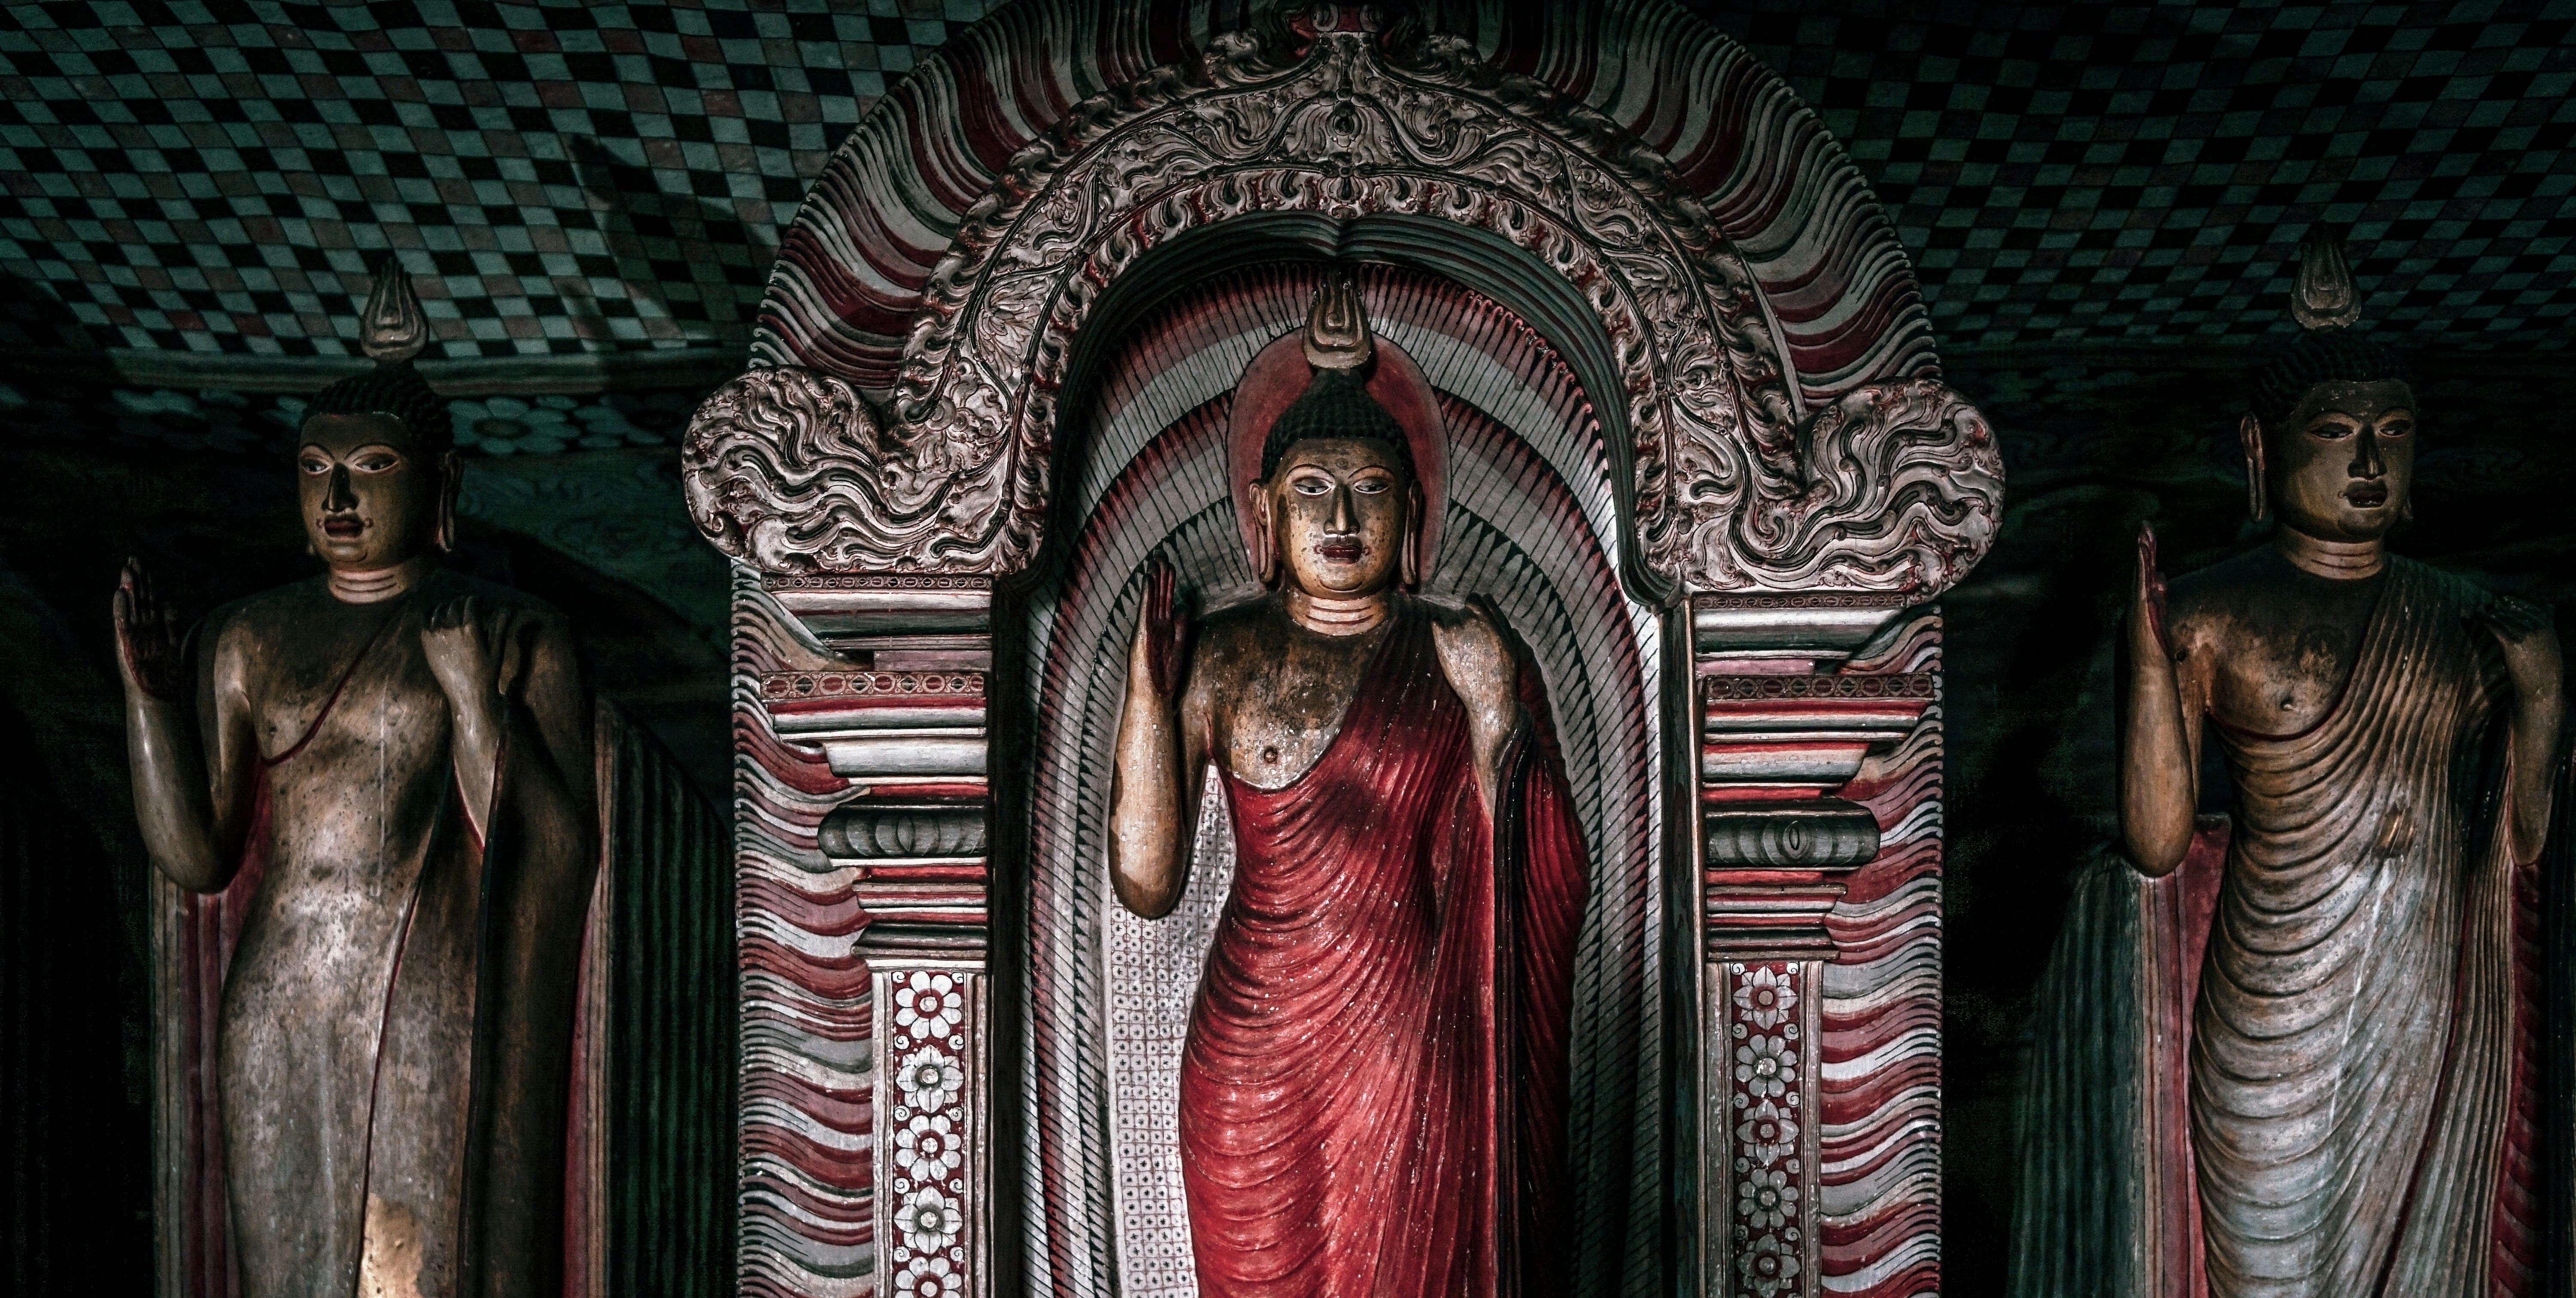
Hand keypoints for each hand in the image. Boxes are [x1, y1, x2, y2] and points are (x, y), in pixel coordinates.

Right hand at [113, 557, 184, 700]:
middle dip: (136, 579)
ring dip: (128, 588)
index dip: (147, 583)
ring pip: (130, 607)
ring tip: (126, 569)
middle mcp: (141, 629)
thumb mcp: (172, 644)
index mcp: (152, 628)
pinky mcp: (125, 646)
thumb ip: (171, 624)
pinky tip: (119, 594)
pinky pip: (122, 624)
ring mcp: (132, 637)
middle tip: (132, 558)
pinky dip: (121, 609)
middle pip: (139, 599)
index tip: (144, 565)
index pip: (149, 600)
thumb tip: (170, 603)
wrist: (157, 698)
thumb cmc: (164, 675)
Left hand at [420, 594, 524, 724]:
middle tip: (467, 605)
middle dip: (462, 602)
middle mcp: (451, 629)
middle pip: (454, 605)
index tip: (478, 601)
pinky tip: (436, 615)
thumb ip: (500, 627)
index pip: (470, 603)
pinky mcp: (426, 643)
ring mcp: (436, 635)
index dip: (475, 600)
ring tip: (452, 609)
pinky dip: (430, 614)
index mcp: (470, 629)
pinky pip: (425, 620)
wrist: (466, 694)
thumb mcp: (497, 650)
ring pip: (438, 610)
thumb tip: (506, 608)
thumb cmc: (486, 673)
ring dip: (446, 607)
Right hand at [1132, 557, 1192, 700]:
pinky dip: (1146, 594)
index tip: (1170, 565)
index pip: (1166, 600)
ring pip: (1151, 599)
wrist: (1153, 696)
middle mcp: (1152, 625)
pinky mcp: (1142, 635)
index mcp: (1162, 628)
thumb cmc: (1163, 678)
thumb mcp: (1178, 647)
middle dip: (1160, 575)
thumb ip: (1181, 627)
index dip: (1168, 582)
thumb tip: (1184, 607)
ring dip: (1153, 579)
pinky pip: (1145, 610)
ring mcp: (1145, 629)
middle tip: (1161, 554)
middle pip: (1157, 595)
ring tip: (1155, 560)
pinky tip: (1148, 580)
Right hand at [2130, 523, 2170, 659]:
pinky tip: (2144, 550)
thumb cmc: (2156, 647)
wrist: (2150, 666)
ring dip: (2143, 551)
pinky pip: (2141, 579)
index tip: (2148, 539)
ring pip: (2140, 571)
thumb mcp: (2160, 616)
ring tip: (2144, 532)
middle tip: (2145, 527)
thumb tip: (2161, 578)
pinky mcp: (2141, 604)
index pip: (2145, 574)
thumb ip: (2160, 597)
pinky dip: (2142, 564)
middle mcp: (2137, 599)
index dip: (2146, 556)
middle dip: (2144, 547)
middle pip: (2141, 568)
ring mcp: (2138, 602)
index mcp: (2143, 602)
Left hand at [2468, 592, 2560, 696]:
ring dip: (2490, 612)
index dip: (2517, 603)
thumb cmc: (2545, 672)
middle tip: (2489, 604)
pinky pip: (2495, 626)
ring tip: (2479, 610)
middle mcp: (2539, 628)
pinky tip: (2475, 616)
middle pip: (2516, 612)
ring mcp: (2526, 634)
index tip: (2506, 599)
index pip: (2532, 609)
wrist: (2542, 689)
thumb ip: (2546, 632)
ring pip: (2504, 617)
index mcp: (2549, 628)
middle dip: (2502, 608)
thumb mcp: (2551, 648)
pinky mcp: (2513, 643)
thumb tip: (2548, 612)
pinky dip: (2484, 619)